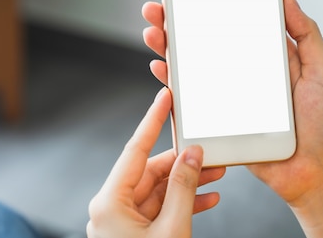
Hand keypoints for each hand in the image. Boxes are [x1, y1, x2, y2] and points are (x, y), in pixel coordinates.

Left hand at [87, 88, 225, 237]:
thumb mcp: (171, 229)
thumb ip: (182, 189)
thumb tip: (191, 156)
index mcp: (109, 203)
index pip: (135, 150)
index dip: (153, 120)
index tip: (164, 98)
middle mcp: (110, 209)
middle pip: (149, 171)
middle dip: (182, 162)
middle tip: (206, 151)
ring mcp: (121, 223)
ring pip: (157, 191)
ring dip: (186, 183)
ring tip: (213, 174)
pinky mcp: (133, 233)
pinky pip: (158, 210)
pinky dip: (181, 204)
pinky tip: (205, 198)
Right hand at [143, 0, 322, 236]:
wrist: (316, 174)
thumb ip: (307, 35)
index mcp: (265, 58)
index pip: (232, 26)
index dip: (210, 8)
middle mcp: (242, 73)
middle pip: (203, 43)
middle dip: (176, 25)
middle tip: (157, 9)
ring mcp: (227, 97)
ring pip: (190, 68)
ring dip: (167, 49)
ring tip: (152, 33)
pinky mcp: (218, 121)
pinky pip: (189, 100)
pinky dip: (171, 84)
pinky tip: (161, 68)